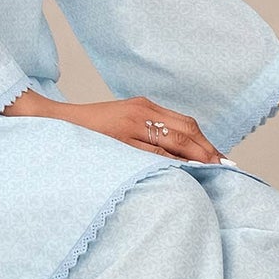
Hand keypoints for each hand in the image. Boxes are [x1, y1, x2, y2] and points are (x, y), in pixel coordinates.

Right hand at [0, 89, 224, 161]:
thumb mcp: (120, 125)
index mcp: (142, 106)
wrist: (52, 123)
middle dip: (208, 150)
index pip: (185, 123)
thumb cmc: (87, 130)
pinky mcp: (119, 138)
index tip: (221, 158)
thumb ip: (145, 134)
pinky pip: (153, 152)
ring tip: (213, 171)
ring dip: (197, 157)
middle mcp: (140, 111)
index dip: (206, 141)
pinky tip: (185, 172)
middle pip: (186, 129)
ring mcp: (130, 124)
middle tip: (226, 168)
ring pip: (174, 140)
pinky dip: (172, 161)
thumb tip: (177, 155)